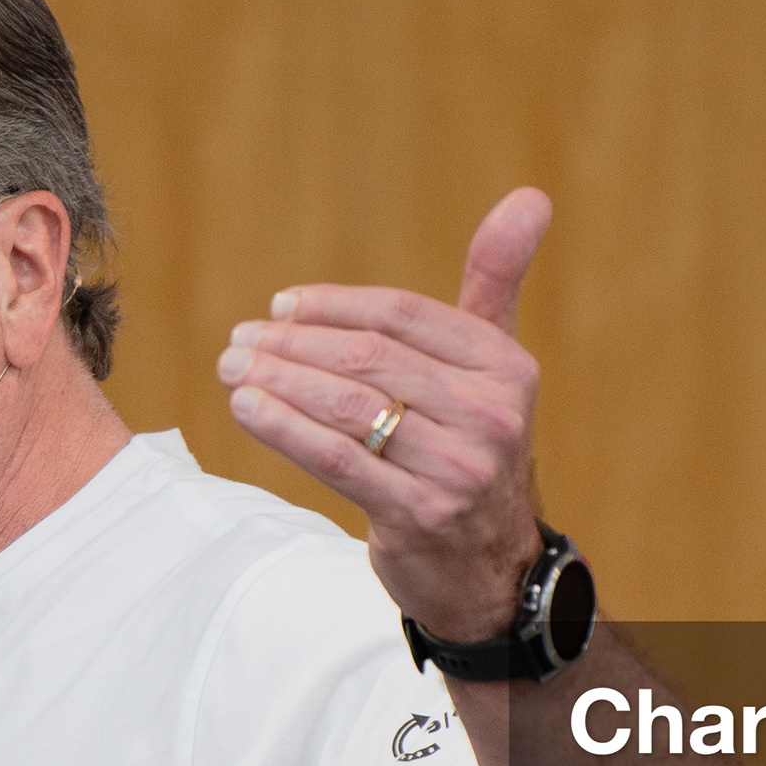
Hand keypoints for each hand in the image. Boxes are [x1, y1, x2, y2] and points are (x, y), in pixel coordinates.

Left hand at [217, 189, 553, 640]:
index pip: (402, 315)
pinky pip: (335, 458)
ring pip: (346, 406)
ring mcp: (457, 469)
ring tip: (234, 367)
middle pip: (368, 358)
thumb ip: (497, 282)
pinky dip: (283, 428)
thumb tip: (531, 196)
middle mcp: (490, 415)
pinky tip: (246, 408)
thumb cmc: (472, 448)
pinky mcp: (418, 514)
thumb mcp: (495, 367)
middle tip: (240, 339)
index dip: (333, 305)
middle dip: (293, 344)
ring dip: (278, 381)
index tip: (280, 305)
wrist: (487, 568)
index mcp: (506, 367)